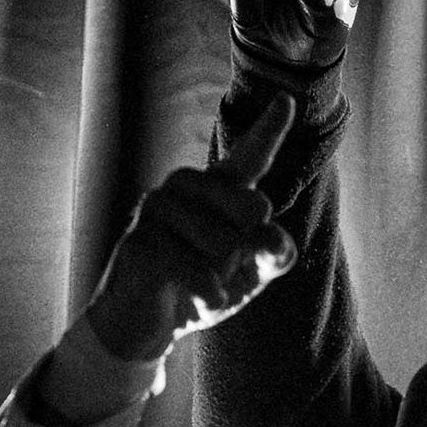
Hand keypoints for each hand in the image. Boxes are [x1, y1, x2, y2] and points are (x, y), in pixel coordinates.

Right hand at [83, 98, 300, 364]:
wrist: (146, 326)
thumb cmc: (199, 290)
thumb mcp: (249, 275)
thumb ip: (274, 254)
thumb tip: (273, 236)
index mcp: (217, 190)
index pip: (249, 158)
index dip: (269, 130)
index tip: (287, 100)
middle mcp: (186, 187)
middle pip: (252, 207)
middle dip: (250, 249)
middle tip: (226, 268)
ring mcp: (158, 208)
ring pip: (222, 241)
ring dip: (223, 275)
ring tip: (207, 286)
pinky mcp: (138, 239)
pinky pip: (191, 265)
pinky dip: (207, 291)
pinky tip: (206, 299)